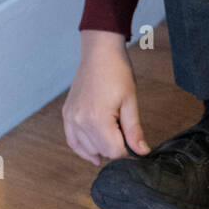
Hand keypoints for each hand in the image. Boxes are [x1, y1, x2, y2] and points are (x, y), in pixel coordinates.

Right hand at [62, 30, 149, 165]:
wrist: (99, 53)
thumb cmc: (117, 73)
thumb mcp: (131, 102)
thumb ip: (134, 131)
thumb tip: (141, 152)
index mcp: (97, 119)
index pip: (115, 152)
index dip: (128, 151)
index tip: (136, 145)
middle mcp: (80, 122)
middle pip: (102, 151)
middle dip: (116, 148)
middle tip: (126, 133)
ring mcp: (71, 118)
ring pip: (87, 149)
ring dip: (101, 148)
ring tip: (113, 135)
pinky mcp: (67, 115)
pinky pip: (72, 141)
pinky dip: (83, 149)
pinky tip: (94, 154)